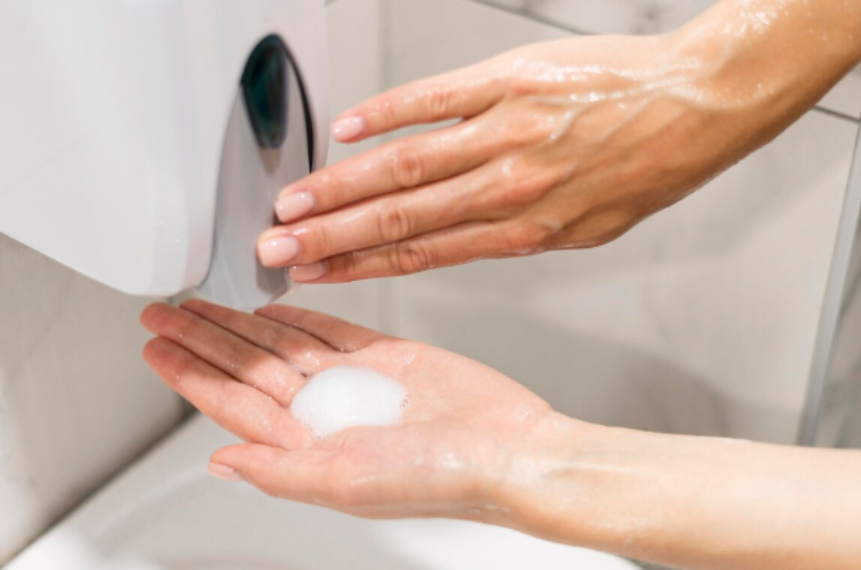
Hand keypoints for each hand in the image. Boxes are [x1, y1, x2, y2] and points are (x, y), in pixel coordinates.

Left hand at [140, 299, 553, 522]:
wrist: (511, 451)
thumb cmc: (441, 478)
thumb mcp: (347, 481)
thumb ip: (278, 471)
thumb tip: (219, 462)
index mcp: (308, 447)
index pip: (231, 404)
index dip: (190, 375)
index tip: (157, 347)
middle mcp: (323, 415)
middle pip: (245, 368)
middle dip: (201, 339)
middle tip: (162, 311)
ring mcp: (353, 384)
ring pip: (280, 345)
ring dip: (239, 323)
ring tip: (200, 302)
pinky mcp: (386, 358)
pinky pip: (330, 331)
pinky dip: (298, 316)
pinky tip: (269, 307)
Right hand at [257, 7, 860, 282]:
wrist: (694, 106)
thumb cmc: (645, 165)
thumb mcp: (585, 227)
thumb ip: (515, 235)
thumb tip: (459, 241)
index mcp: (522, 230)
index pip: (420, 255)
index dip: (359, 268)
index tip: (317, 276)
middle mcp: (505, 189)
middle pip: (398, 218)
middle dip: (329, 238)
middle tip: (279, 248)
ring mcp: (502, 133)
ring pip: (405, 166)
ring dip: (341, 186)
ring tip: (296, 200)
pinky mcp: (506, 82)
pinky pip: (433, 100)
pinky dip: (385, 114)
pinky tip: (348, 129)